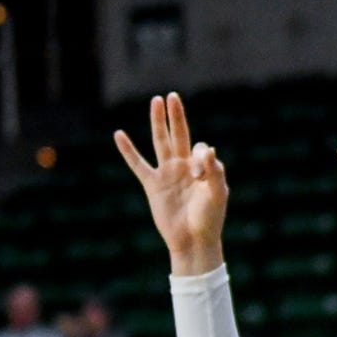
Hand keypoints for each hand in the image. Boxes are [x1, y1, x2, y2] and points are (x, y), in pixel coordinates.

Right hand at [114, 93, 228, 274]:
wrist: (193, 240)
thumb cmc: (210, 218)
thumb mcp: (218, 194)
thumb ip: (214, 171)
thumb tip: (207, 148)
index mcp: (203, 168)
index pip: (200, 149)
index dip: (200, 157)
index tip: (200, 176)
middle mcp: (184, 167)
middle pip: (178, 135)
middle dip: (176, 116)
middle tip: (173, 96)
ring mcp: (167, 174)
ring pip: (160, 142)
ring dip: (157, 122)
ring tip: (156, 101)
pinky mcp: (152, 184)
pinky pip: (137, 163)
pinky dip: (128, 150)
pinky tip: (118, 134)